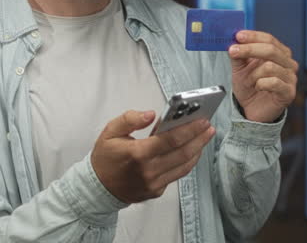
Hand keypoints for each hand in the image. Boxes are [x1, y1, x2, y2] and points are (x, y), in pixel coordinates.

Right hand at [91, 110, 215, 203]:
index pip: (170, 140)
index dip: (189, 130)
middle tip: (209, 126)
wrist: (97, 188)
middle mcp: (148, 171)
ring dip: (197, 150)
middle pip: (182, 153)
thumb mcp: (110, 132)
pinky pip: (177, 174)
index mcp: (137, 154)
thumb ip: (130, 119)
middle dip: (199, 138)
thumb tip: (150, 114)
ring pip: (184, 166)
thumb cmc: (105, 158)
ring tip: (205, 136)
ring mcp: (154, 183)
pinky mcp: (157, 190)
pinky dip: (187, 161)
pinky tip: (191, 150)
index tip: (202, 120)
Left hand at [228, 30, 298, 122]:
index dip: (253, 36)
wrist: (252, 109)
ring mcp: (291, 78)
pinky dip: (260, 84)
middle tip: (233, 51)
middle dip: (249, 49)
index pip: (268, 39)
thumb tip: (234, 41)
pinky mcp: (289, 92)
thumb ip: (238, 54)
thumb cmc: (249, 86)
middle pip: (271, 49)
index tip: (238, 36)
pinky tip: (257, 88)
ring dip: (253, 74)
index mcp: (279, 53)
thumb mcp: (240, 68)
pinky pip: (274, 82)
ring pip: (270, 67)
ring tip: (248, 81)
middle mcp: (288, 63)